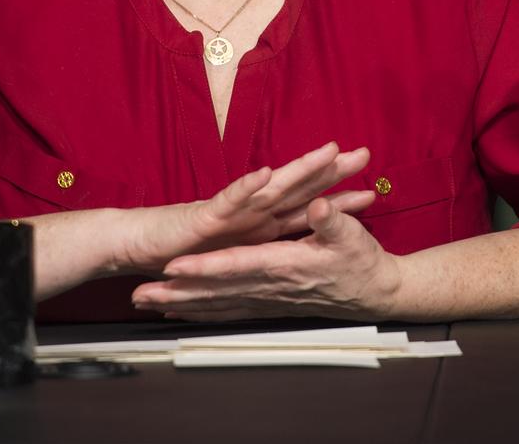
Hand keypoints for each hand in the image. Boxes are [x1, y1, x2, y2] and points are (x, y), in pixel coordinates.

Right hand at [118, 142, 374, 275]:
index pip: (306, 206)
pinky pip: (230, 200)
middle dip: (331, 171)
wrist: (142, 244)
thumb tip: (293, 238)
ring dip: (299, 169)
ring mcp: (230, 211)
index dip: (337, 196)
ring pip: (272, 187)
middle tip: (365, 154)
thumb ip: (264, 239)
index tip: (371, 187)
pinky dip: (248, 187)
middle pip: (298, 188)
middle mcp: (251, 212)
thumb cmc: (186, 245)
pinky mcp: (206, 216)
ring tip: (326, 153)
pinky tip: (266, 174)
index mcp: (260, 222)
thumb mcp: (236, 247)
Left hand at [130, 196, 402, 321]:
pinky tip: (183, 313)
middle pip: (216, 291)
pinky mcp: (271, 304)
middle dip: (177, 294)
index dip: (205, 267)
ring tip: (148, 304)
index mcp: (285, 265)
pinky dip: (203, 312)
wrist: (376, 295)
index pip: (237, 266)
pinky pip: (229, 310)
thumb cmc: (364, 262)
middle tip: (142, 295)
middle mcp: (270, 286)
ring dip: (182, 305)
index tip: (174, 268)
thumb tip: (317, 205)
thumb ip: (332, 220)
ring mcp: (269, 298)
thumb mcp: (353, 235)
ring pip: (217, 304)